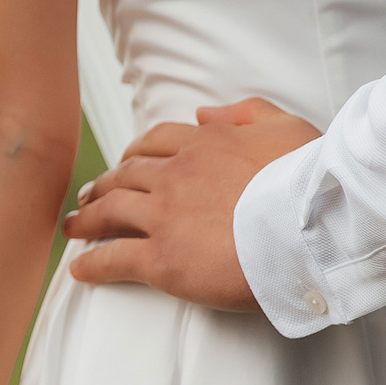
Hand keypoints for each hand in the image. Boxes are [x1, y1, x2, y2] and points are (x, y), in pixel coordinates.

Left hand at [62, 100, 320, 309]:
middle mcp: (177, 175)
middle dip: (105, 185)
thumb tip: (204, 114)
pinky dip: (92, 265)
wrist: (312, 224)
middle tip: (91, 196)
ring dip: (88, 218)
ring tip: (73, 226)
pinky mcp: (162, 259)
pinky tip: (78, 270)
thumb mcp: (286, 128)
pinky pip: (115, 260)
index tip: (125, 163)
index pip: (157, 144)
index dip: (136, 153)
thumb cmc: (311, 180)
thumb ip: (246, 114)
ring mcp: (165, 217)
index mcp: (206, 144)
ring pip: (111, 212)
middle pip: (126, 176)